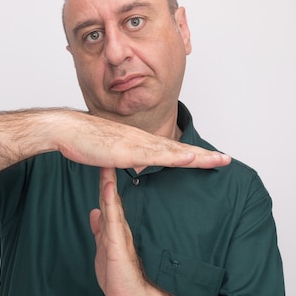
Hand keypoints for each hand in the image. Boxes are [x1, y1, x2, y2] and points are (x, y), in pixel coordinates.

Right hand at [58, 111, 230, 170]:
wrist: (68, 130)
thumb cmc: (84, 140)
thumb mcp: (110, 154)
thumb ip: (125, 159)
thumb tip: (135, 165)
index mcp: (140, 142)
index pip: (171, 150)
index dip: (192, 155)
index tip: (210, 159)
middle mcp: (143, 141)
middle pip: (180, 150)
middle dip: (205, 155)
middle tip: (227, 159)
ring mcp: (138, 144)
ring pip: (174, 152)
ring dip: (199, 156)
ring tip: (219, 159)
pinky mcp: (129, 150)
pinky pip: (157, 155)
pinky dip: (176, 157)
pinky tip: (190, 158)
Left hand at [89, 167, 149, 295]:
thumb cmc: (121, 278)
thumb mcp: (104, 248)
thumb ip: (100, 230)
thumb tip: (94, 212)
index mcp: (114, 229)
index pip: (108, 201)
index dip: (103, 182)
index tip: (100, 162)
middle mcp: (119, 229)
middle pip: (110, 198)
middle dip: (106, 176)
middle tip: (105, 154)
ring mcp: (120, 236)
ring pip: (113, 206)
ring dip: (108, 184)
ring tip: (107, 165)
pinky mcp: (118, 246)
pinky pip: (113, 221)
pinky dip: (111, 204)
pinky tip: (109, 189)